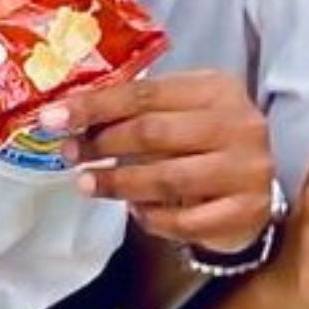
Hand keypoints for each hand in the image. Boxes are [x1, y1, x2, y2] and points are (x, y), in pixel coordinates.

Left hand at [40, 70, 272, 251]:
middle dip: (102, 144)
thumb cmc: (205, 143)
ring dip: (118, 183)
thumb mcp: (180, 113)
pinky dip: (151, 217)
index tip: (53, 118)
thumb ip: (138, 111)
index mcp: (217, 88)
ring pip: (167, 178)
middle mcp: (239, 124)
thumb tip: (69, 118)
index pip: (145, 92)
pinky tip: (133, 211)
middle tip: (70, 153)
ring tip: (87, 184)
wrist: (256, 187)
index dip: (95, 105)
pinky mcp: (247, 211)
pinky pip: (184, 220)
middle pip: (153, 132)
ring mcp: (247, 169)